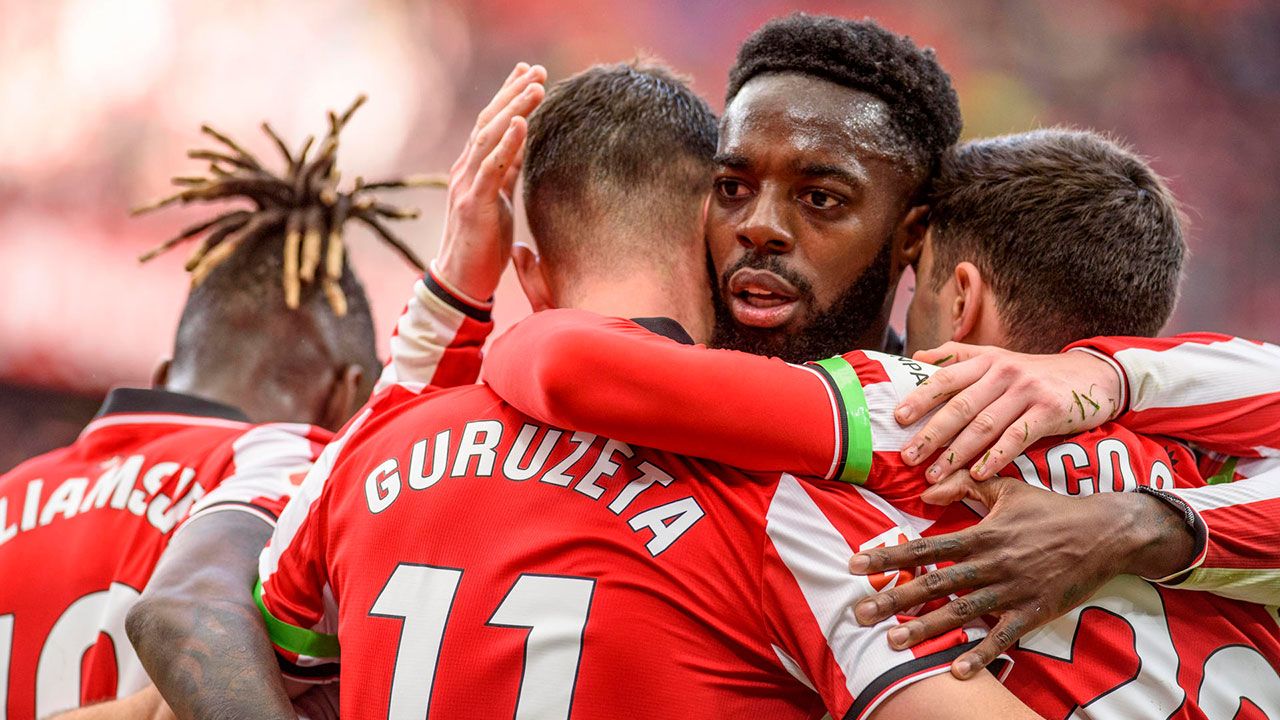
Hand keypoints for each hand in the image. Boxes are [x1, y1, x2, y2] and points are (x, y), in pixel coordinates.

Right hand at [434, 62, 546, 301]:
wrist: (461, 282)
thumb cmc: (483, 244)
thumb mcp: (500, 201)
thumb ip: (508, 172)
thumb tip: (526, 145)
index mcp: (473, 169)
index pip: (492, 124)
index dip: (509, 96)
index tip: (530, 73)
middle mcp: (466, 170)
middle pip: (490, 122)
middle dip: (514, 93)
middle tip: (538, 70)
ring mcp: (467, 185)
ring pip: (489, 137)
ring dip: (514, 108)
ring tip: (537, 87)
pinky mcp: (473, 204)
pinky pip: (491, 167)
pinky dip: (507, 143)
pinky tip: (522, 123)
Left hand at [848, 475, 1195, 678]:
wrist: (1104, 533)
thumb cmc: (1051, 509)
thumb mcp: (1007, 488)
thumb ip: (966, 486)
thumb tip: (927, 489)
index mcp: (982, 534)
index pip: (925, 547)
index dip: (889, 556)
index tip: (855, 564)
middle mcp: (992, 563)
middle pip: (935, 584)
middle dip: (894, 598)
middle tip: (859, 612)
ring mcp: (1013, 590)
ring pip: (961, 612)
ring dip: (925, 629)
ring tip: (892, 641)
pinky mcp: (1034, 612)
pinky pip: (1003, 637)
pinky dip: (980, 654)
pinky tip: (955, 670)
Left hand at [895, 343, 1122, 481]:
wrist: (1093, 376)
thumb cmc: (1035, 374)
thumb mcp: (998, 358)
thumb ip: (958, 357)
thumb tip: (917, 357)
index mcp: (985, 360)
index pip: (945, 378)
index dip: (920, 398)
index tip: (897, 418)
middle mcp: (1003, 372)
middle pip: (960, 405)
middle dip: (931, 434)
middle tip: (908, 457)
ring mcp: (1027, 391)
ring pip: (984, 425)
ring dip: (957, 453)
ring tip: (935, 474)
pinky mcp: (1050, 410)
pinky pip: (1017, 437)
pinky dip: (995, 457)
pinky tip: (978, 473)